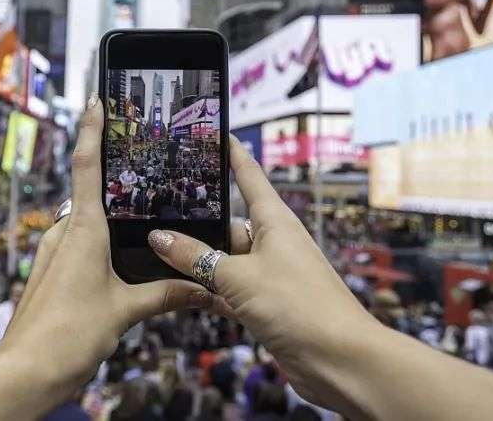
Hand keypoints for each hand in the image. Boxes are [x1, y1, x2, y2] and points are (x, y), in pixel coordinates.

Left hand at [0, 95, 210, 392]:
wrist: (25, 374)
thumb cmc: (68, 337)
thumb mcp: (126, 312)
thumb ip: (168, 294)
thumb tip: (206, 288)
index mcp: (82, 229)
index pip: (87, 165)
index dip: (92, 128)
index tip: (96, 97)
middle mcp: (64, 234)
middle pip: (91, 195)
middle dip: (115, 183)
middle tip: (140, 165)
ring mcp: (52, 254)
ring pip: (85, 225)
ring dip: (108, 222)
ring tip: (138, 222)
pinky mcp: (49, 275)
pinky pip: (77, 248)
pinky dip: (98, 247)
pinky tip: (117, 265)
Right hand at [146, 137, 378, 408]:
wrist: (339, 360)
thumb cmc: (297, 305)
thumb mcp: (237, 277)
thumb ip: (195, 257)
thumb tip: (159, 237)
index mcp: (275, 222)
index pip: (249, 178)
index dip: (233, 155)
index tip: (216, 134)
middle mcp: (274, 244)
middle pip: (229, 225)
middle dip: (197, 222)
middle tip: (155, 209)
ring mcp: (270, 276)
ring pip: (225, 261)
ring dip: (197, 262)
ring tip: (153, 250)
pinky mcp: (267, 306)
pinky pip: (229, 291)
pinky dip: (207, 292)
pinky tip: (177, 292)